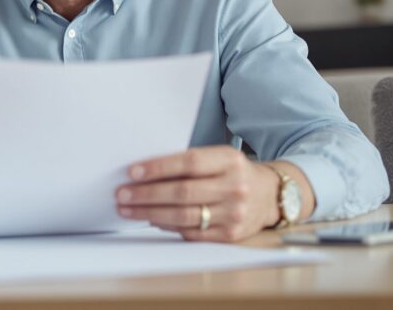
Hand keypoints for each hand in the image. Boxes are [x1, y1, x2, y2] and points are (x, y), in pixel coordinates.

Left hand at [115, 146, 287, 241]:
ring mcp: (233, 213)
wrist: (270, 195)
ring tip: (127, 209)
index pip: (189, 163)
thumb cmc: (233, 172)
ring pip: (184, 215)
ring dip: (149, 213)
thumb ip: (187, 163)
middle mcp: (234, 187)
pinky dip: (167, 225)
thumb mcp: (218, 158)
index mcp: (229, 161)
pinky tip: (150, 220)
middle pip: (183, 192)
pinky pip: (191, 232)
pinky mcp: (230, 235)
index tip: (132, 172)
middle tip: (122, 194)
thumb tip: (143, 173)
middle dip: (146, 194)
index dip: (158, 168)